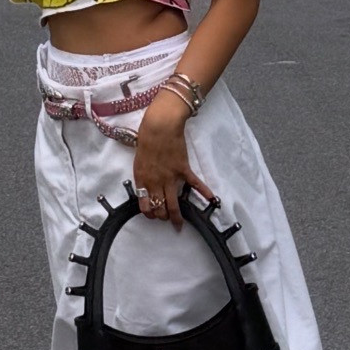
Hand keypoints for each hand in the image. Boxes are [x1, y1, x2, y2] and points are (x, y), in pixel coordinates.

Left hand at [133, 91, 210, 227]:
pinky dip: (203, 193)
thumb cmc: (147, 138)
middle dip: (162, 217)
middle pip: (159, 208)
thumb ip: (143, 174)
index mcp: (142, 179)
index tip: (152, 214)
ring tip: (179, 224)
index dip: (148, 213)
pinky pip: (194, 184)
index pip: (144, 204)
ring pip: (173, 204)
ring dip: (176, 216)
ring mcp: (170, 177)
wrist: (160, 125)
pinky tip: (210, 200)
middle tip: (166, 219)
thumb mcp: (138, 159)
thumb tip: (146, 185)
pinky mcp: (183, 169)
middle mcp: (155, 182)